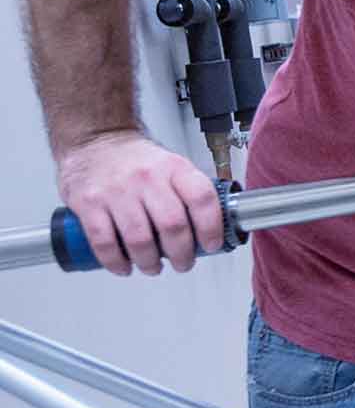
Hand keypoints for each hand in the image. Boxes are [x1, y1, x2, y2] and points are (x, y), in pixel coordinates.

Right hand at [56, 129, 224, 275]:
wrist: (95, 141)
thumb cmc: (137, 160)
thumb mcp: (171, 165)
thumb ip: (188, 193)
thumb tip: (210, 230)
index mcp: (174, 168)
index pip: (202, 198)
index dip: (211, 227)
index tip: (211, 244)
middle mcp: (147, 178)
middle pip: (172, 225)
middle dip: (181, 254)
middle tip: (183, 263)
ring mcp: (116, 191)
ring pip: (139, 239)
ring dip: (149, 262)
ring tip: (153, 267)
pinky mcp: (89, 204)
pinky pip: (104, 242)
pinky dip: (116, 262)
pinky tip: (124, 267)